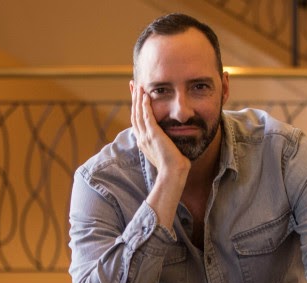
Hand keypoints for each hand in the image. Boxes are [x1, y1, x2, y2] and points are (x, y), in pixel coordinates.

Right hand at [129, 85, 189, 227]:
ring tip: (139, 85)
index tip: (137, 96)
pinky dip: (145, 105)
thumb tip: (171, 137)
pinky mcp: (153, 135)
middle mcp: (141, 138)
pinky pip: (146, 117)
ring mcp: (146, 136)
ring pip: (138, 113)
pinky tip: (146, 96)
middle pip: (134, 114)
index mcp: (143, 142)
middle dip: (133, 98)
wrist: (173, 173)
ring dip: (138, 98)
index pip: (137, 120)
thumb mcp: (166, 151)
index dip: (136, 107)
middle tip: (133, 85)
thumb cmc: (173, 166)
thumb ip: (165, 142)